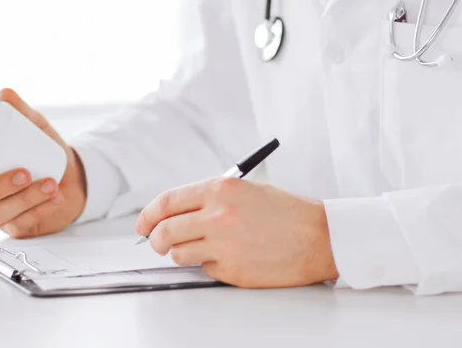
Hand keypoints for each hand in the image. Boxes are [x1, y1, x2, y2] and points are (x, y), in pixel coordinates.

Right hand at [0, 88, 86, 238]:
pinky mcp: (21, 226)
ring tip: (50, 183)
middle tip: (25, 172)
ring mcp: (2, 214)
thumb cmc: (45, 152)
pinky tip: (56, 198)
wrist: (75, 174)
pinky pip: (25, 224)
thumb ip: (20, 112)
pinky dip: (43, 210)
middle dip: (1, 187)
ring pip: (3, 214)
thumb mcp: (36, 129)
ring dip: (27, 198)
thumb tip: (4, 93)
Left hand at [135, 179, 338, 288]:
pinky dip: (208, 264)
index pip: (168, 201)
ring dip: (181, 252)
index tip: (143, 223)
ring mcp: (223, 246)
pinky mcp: (232, 271)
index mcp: (221, 190)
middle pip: (165, 231)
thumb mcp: (245, 190)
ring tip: (200, 247)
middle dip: (155, 238)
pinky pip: (204, 269)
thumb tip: (176, 211)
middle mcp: (218, 216)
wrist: (318, 237)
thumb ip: (210, 197)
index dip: (148, 214)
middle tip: (157, 241)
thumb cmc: (285, 211)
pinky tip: (228, 256)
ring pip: (178, 254)